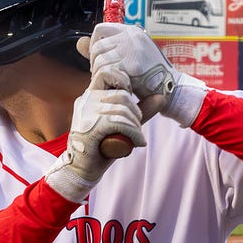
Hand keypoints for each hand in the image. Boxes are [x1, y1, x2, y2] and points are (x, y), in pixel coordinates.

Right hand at [44, 66, 144, 202]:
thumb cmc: (101, 145)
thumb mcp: (123, 124)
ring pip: (122, 110)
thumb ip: (141, 110)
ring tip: (136, 138)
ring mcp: (86, 113)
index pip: (106, 73)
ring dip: (135, 126)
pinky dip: (134, 134)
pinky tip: (138, 143)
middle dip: (136, 112)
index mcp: (91, 95)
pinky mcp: (90, 127)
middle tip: (137, 127)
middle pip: (122, 95)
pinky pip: (119, 124)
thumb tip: (162, 97)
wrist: (80, 169)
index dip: (123, 81)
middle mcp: (86, 100)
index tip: (130, 98)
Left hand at [77, 23, 206, 126]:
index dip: (94, 45)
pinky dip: (109, 81)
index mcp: (131, 31)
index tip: (99, 60)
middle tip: (105, 76)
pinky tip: (118, 87)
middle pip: (97, 46)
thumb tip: (78, 42)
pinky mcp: (132, 64)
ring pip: (100, 60)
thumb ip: (104, 50)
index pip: (100, 29)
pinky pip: (108, 71)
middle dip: (95, 64)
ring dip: (101, 75)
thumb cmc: (149, 75)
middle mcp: (131, 36)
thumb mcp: (127, 56)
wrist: (172, 89)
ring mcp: (132, 48)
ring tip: (112, 82)